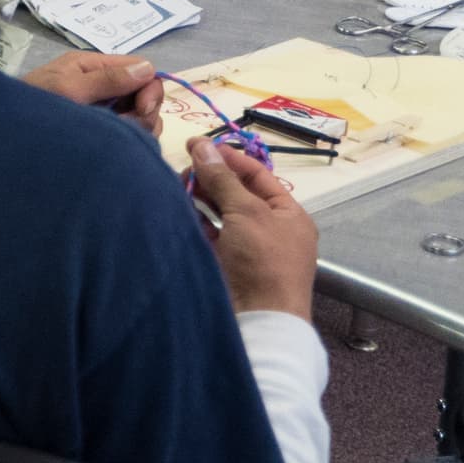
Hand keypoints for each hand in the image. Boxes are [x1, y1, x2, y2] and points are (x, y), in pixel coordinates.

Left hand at [24, 51, 161, 142]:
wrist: (5, 133)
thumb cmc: (34, 103)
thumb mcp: (68, 89)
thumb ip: (106, 80)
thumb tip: (148, 68)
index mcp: (93, 66)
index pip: (143, 69)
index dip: (149, 90)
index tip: (140, 109)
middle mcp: (102, 84)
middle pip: (146, 95)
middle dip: (143, 112)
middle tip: (121, 126)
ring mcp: (102, 108)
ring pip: (141, 117)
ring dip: (135, 128)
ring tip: (108, 136)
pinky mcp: (100, 129)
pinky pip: (129, 133)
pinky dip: (127, 140)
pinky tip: (108, 146)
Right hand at [187, 130, 318, 319]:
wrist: (259, 317)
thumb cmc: (264, 260)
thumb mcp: (247, 213)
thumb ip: (223, 179)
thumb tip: (203, 146)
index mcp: (288, 214)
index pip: (258, 176)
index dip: (229, 158)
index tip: (197, 144)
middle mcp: (269, 228)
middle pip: (237, 192)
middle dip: (210, 177)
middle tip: (181, 165)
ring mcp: (246, 246)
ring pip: (220, 212)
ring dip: (199, 197)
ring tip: (175, 184)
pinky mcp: (225, 262)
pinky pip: (208, 233)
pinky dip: (193, 220)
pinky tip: (177, 210)